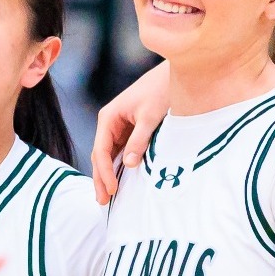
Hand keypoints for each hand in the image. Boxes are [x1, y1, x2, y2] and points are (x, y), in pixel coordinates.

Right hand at [90, 65, 170, 203]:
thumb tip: (128, 165)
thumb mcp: (150, 117)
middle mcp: (109, 123)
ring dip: (108, 174)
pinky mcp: (129, 130)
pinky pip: (120, 152)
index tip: (112, 190)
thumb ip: (139, 140)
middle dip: (101, 178)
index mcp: (108, 117)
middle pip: (100, 155)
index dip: (105, 172)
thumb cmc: (160, 91)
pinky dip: (118, 166)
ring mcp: (118, 127)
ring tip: (108, 196)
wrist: (174, 74)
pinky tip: (121, 180)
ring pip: (109, 156)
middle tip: (103, 201)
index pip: (101, 150)